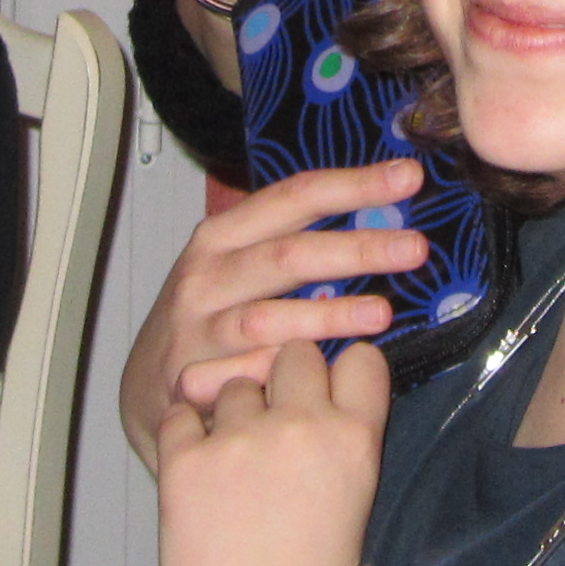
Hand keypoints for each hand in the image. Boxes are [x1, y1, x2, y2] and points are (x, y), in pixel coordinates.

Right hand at [116, 157, 431, 463]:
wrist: (149, 387)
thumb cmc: (209, 316)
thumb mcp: (238, 267)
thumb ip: (294, 243)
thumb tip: (383, 220)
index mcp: (222, 235)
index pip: (294, 197)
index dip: (353, 185)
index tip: (409, 178)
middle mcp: (207, 275)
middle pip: (288, 254)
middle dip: (356, 248)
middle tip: (415, 248)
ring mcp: (200, 329)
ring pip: (268, 318)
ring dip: (328, 315)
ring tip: (383, 313)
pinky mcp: (196, 379)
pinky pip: (251, 373)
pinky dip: (287, 370)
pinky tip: (327, 373)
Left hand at [155, 333, 389, 565]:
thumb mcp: (355, 505)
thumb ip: (341, 446)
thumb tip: (320, 410)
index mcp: (354, 440)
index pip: (362, 360)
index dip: (344, 371)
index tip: (331, 391)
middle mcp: (300, 424)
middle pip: (295, 354)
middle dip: (286, 380)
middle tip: (276, 423)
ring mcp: (238, 437)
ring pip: (234, 382)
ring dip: (233, 412)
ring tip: (232, 463)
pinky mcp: (185, 456)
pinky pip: (181, 411)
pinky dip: (186, 432)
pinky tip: (197, 468)